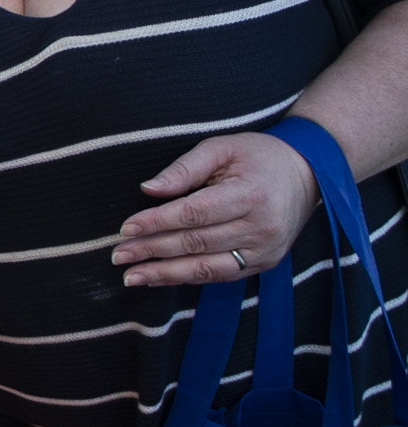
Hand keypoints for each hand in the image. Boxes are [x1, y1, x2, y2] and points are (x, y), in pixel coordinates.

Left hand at [116, 134, 318, 286]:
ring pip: (207, 267)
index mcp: (250, 194)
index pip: (194, 213)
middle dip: (153, 251)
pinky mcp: (264, 263)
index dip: (157, 222)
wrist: (308, 173)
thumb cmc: (258, 156)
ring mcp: (265, 250)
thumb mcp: (221, 148)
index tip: (126, 228)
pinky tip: (160, 277)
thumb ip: (184, 168)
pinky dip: (187, 278)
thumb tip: (148, 190)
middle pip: (196, 243)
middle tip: (119, 255)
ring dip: (165, 274)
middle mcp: (261, 227)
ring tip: (131, 276)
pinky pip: (220, 275)